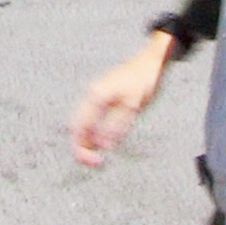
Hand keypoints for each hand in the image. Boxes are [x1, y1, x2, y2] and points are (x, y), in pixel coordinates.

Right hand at [69, 36, 174, 166]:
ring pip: (82, 124)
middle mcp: (91, 95)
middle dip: (81, 147)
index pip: (78, 127)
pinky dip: (93, 133)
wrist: (149, 61)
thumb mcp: (132, 105)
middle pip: (76, 127)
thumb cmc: (142, 79)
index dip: (82, 148)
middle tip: (95, 163)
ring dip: (87, 141)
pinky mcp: (101, 98)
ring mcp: (95, 96)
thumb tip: (104, 146)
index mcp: (95, 96)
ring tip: (98, 157)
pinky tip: (102, 142)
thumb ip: (116, 126)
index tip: (95, 161)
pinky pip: (91, 119)